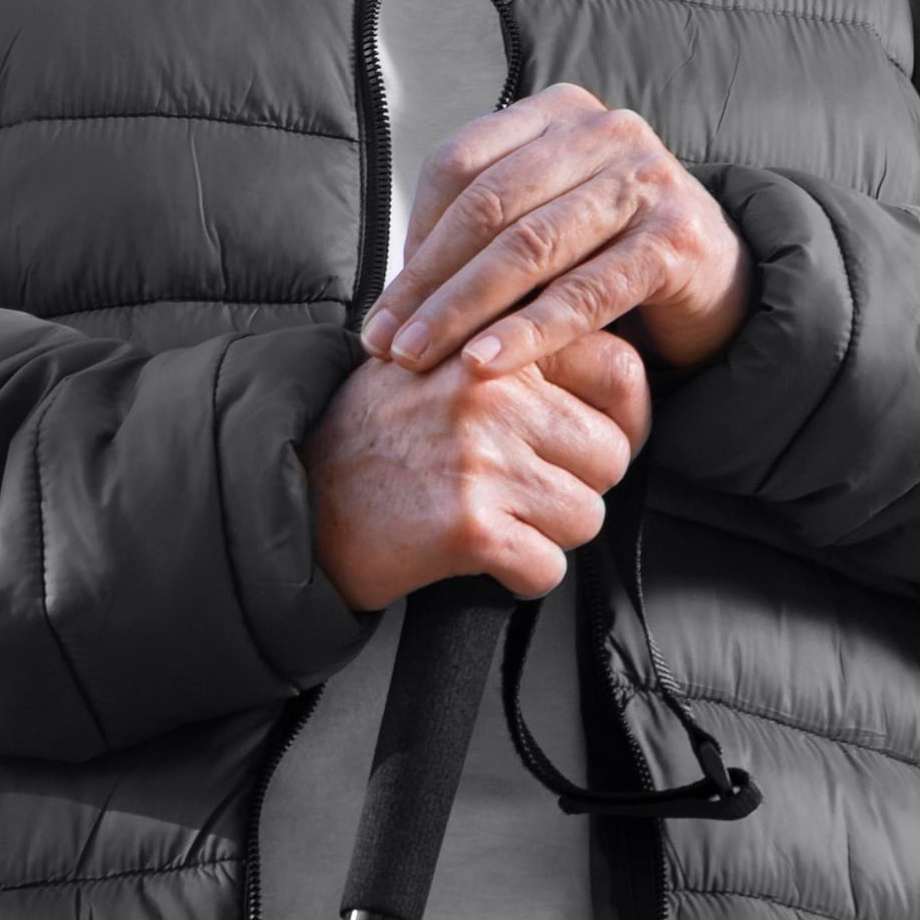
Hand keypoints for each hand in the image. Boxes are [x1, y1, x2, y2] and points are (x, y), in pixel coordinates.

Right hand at [302, 328, 652, 608]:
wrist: (295, 500)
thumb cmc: (366, 436)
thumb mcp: (430, 360)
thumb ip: (503, 346)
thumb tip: (598, 358)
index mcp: (490, 344)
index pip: (617, 368)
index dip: (624, 416)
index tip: (602, 438)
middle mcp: (491, 393)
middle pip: (610, 454)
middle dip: (578, 484)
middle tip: (526, 490)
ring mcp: (482, 459)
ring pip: (585, 515)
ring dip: (549, 532)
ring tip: (496, 518)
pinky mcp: (470, 525)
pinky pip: (548, 567)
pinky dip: (522, 575)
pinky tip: (483, 556)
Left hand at [375, 85, 751, 378]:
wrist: (717, 279)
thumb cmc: (609, 251)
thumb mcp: (543, 222)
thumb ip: (480, 233)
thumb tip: (391, 296)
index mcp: (557, 113)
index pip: (458, 163)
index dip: (412, 237)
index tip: (383, 306)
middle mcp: (604, 131)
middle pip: (488, 205)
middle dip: (428, 281)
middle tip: (385, 342)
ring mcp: (646, 178)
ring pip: (531, 247)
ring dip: (464, 309)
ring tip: (419, 358)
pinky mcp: (676, 238)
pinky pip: (587, 291)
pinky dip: (531, 331)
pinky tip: (487, 363)